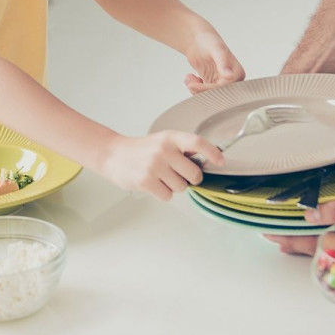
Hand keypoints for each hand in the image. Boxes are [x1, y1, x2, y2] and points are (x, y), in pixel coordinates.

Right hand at [98, 131, 223, 200]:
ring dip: (173, 187)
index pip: (197, 143)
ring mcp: (154, 165)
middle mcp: (164, 150)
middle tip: (177, 174)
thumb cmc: (141, 150)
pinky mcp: (146, 181)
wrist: (113, 155)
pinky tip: (152, 184)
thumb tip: (206, 161)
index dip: (212, 153)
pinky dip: (162, 194)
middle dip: (189, 179)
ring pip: (181, 187)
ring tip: (159, 177)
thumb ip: (182, 149)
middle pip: (194, 174)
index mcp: (171, 138)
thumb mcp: (163, 141)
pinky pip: (168, 196)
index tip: (220, 161)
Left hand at [182, 27, 244, 92]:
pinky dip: (195, 87)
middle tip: (189, 83)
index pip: (223, 89)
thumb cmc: (208, 41)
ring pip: (209, 95)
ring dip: (196, 89)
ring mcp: (222, 82)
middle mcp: (232, 80)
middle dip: (200, 91)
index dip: (207, 89)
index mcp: (237, 73)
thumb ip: (223, 62)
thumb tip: (230, 76)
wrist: (198, 40)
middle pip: (217, 95)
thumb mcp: (216, 50)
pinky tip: (190, 77)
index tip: (193, 85)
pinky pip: (204, 92)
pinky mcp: (212, 83)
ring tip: (188, 78)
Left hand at [263, 169, 334, 255]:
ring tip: (288, 236)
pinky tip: (319, 229)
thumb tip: (311, 215)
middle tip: (272, 237)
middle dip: (297, 244)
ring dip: (310, 241)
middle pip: (324, 252)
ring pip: (334, 246)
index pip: (320, 249)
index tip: (273, 236)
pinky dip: (327, 234)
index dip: (294, 242)